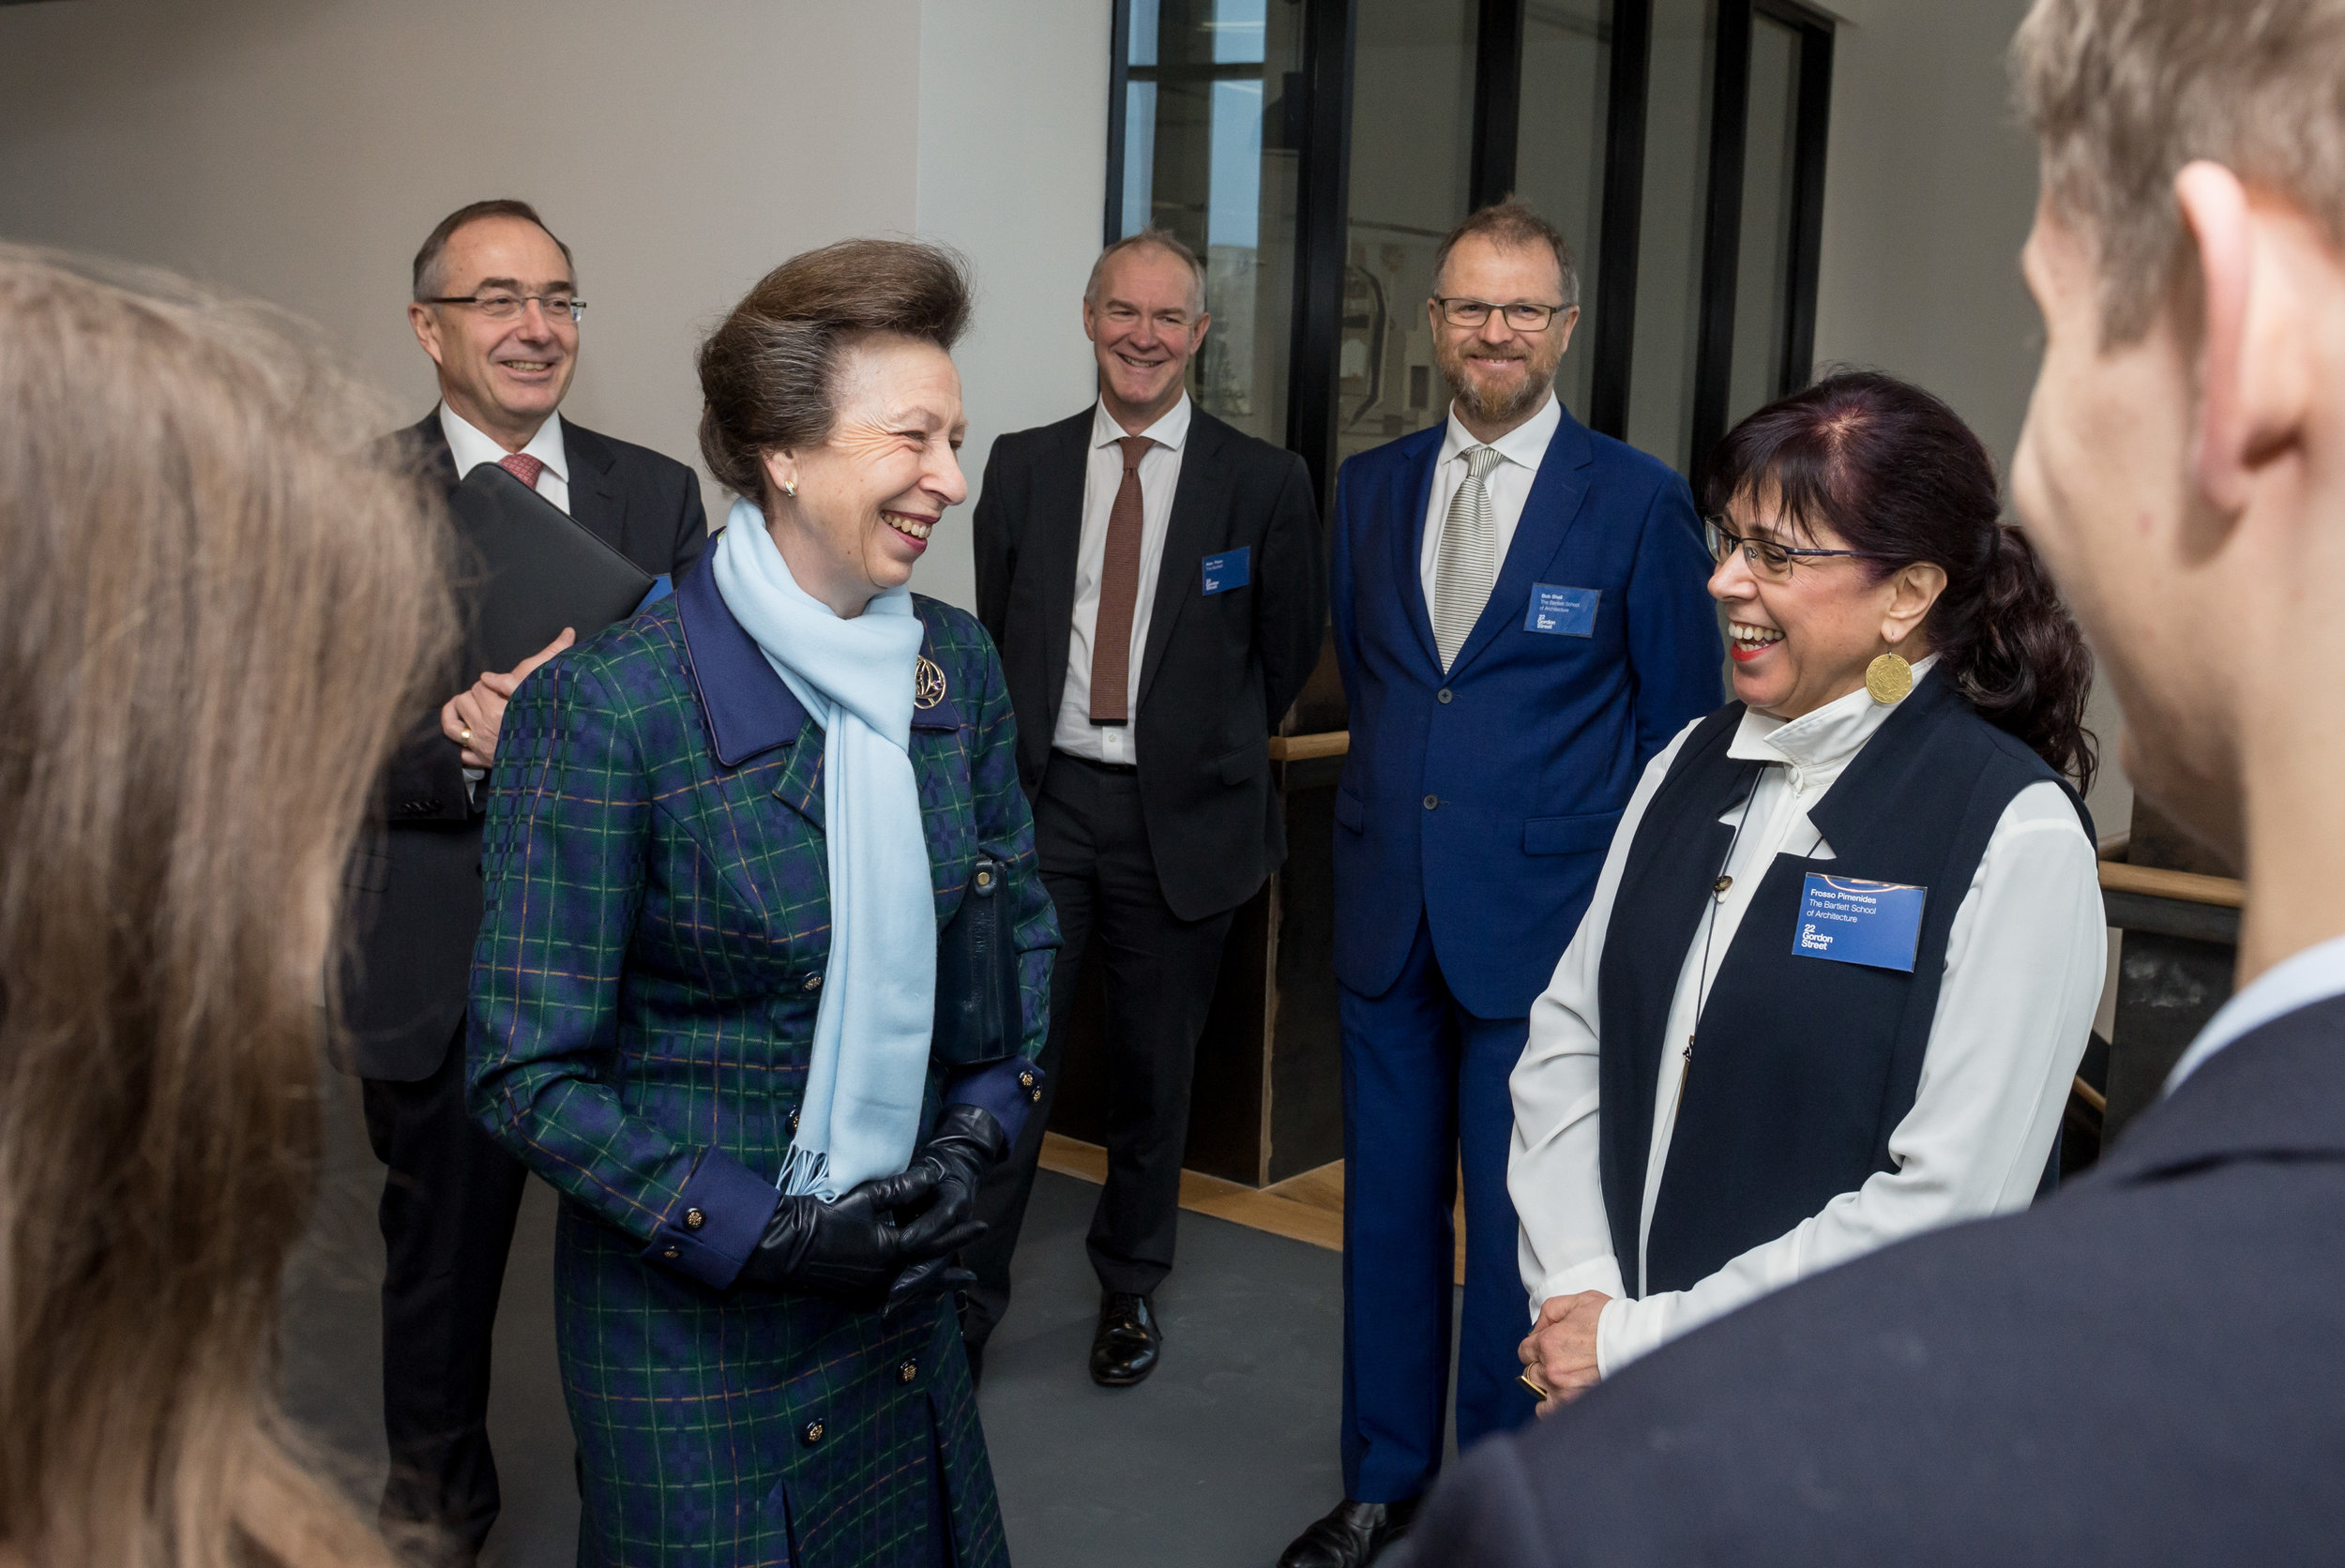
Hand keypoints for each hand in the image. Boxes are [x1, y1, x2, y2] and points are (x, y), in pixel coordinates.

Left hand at [439, 627, 573, 766]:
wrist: (555, 762)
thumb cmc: (554, 721)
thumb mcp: (551, 685)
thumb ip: (552, 656)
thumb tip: (566, 631)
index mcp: (502, 707)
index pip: (482, 684)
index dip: (491, 681)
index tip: (498, 684)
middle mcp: (487, 727)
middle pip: (465, 699)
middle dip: (477, 695)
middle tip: (492, 697)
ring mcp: (482, 744)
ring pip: (453, 722)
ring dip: (461, 713)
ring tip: (473, 709)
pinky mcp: (481, 760)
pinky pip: (459, 751)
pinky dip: (460, 742)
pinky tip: (467, 733)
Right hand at [735, 1166, 983, 1304]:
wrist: (786, 1247)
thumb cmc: (826, 1217)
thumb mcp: (867, 1198)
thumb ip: (902, 1189)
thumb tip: (932, 1176)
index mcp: (892, 1250)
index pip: (935, 1241)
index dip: (959, 1233)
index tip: (981, 1225)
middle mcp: (887, 1275)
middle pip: (929, 1275)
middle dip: (952, 1275)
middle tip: (973, 1278)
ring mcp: (871, 1288)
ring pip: (912, 1291)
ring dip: (934, 1289)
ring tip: (951, 1291)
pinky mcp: (856, 1293)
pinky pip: (892, 1296)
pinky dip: (909, 1295)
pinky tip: (913, 1295)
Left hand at [877, 1105, 1009, 1315]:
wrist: (956, 1174)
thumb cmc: (936, 1170)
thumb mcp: (927, 1168)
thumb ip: (916, 1179)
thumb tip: (916, 1184)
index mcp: (956, 1202)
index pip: (942, 1219)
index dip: (924, 1231)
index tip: (903, 1243)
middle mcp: (957, 1227)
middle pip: (938, 1256)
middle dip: (917, 1276)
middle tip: (894, 1292)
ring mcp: (949, 1243)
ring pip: (933, 1271)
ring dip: (914, 1289)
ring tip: (890, 1307)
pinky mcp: (938, 1253)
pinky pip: (926, 1274)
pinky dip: (913, 1290)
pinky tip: (893, 1305)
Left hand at [1519, 1290, 1609, 1415]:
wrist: (1636, 1340)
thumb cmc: (1611, 1321)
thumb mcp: (1576, 1301)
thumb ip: (1549, 1312)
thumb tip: (1536, 1329)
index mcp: (1548, 1342)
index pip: (1524, 1351)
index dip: (1536, 1347)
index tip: (1547, 1347)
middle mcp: (1552, 1368)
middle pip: (1530, 1371)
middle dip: (1542, 1365)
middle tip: (1562, 1361)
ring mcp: (1562, 1388)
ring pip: (1537, 1391)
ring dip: (1547, 1385)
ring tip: (1564, 1378)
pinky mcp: (1574, 1403)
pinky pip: (1547, 1411)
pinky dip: (1551, 1405)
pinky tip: (1562, 1395)